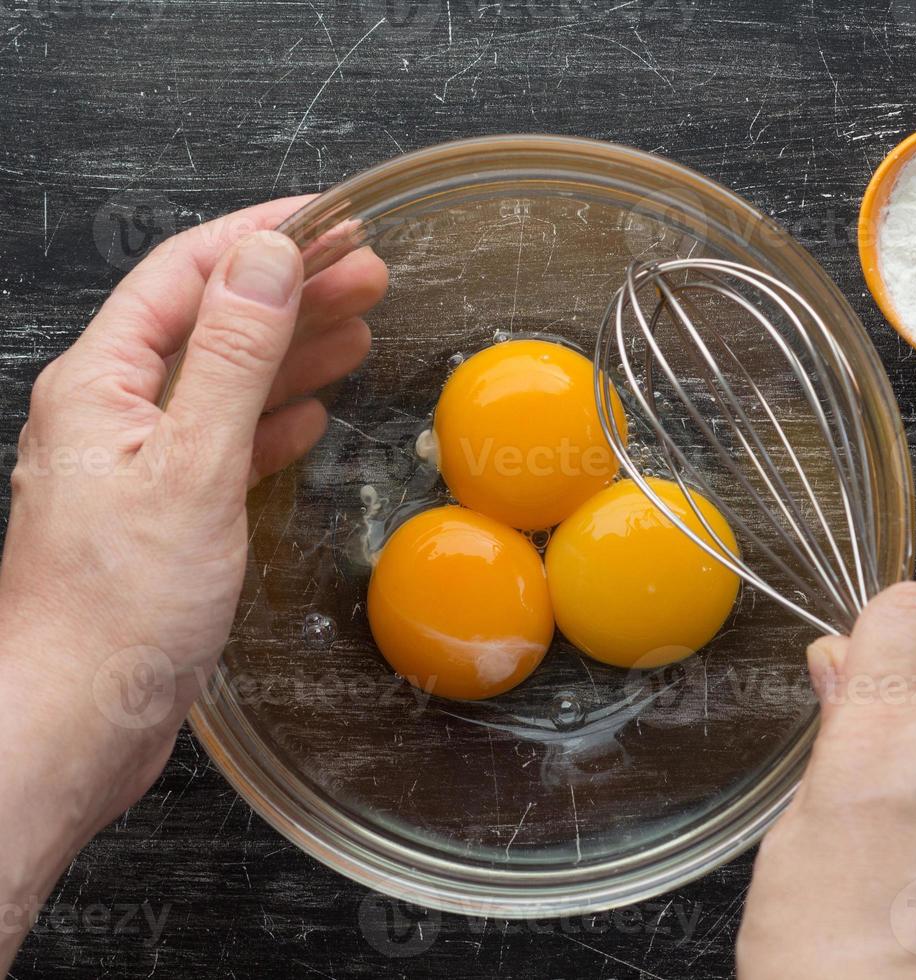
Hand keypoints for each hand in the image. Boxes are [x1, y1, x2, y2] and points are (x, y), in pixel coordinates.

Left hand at [0, 197, 385, 960]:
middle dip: (290, 289)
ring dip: (291, 350)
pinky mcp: (162, 512)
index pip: (186, 273)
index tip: (330, 219)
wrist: (78, 718)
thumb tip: (268, 261)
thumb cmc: (117, 609)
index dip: (261, 236)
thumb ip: (235, 359)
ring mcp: (135, 463)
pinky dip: (272, 420)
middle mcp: (109, 413)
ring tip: (359, 327)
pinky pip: (224, 441)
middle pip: (211, 321)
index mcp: (99, 384)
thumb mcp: (192, 465)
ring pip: (224, 381)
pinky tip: (309, 415)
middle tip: (368, 272)